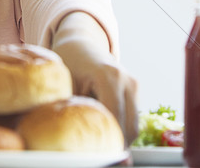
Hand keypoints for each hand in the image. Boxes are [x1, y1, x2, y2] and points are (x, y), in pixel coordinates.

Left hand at [51, 12, 139, 144]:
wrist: (78, 43)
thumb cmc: (67, 63)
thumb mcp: (64, 87)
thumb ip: (71, 111)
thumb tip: (69, 144)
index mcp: (109, 77)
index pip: (115, 121)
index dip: (108, 143)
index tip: (98, 157)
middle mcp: (127, 80)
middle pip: (130, 127)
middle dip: (116, 145)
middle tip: (100, 157)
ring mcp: (134, 83)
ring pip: (134, 125)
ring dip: (120, 137)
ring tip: (99, 144)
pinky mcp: (135, 88)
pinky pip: (132, 117)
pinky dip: (121, 127)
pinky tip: (103, 129)